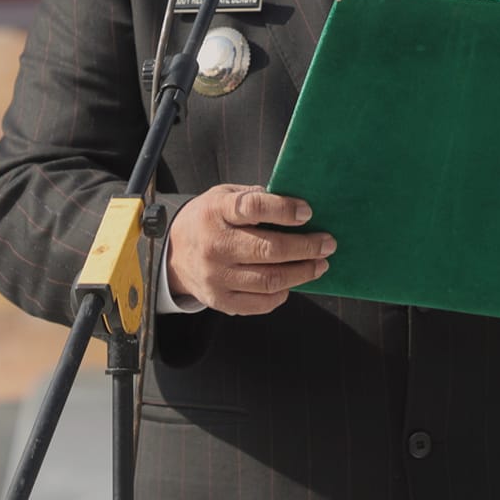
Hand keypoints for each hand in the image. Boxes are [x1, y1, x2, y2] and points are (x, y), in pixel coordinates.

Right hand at [165, 184, 332, 314]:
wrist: (172, 253)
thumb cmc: (208, 219)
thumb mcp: (224, 195)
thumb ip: (255, 197)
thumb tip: (296, 206)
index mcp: (216, 212)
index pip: (253, 208)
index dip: (284, 210)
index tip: (307, 212)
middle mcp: (214, 245)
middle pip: (267, 250)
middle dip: (305, 247)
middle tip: (328, 243)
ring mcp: (216, 276)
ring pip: (269, 280)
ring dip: (302, 273)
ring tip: (320, 264)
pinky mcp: (219, 300)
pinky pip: (259, 303)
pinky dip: (281, 294)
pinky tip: (292, 283)